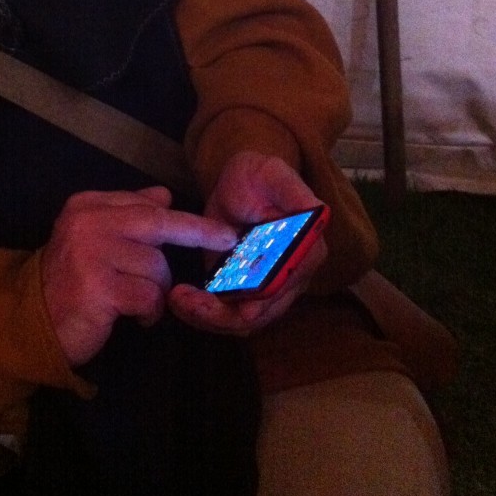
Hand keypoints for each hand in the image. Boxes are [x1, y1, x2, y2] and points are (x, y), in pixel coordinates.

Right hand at [40, 185, 237, 366]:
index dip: (183, 216)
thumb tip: (165, 196)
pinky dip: (150, 311)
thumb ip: (127, 214)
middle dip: (198, 233)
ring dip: (157, 290)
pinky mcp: (98, 289)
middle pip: (156, 224)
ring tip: (137, 301)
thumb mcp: (92, 237)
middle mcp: (87, 224)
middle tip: (227, 240)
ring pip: (156, 267)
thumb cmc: (69, 278)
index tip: (218, 227)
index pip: (144, 205)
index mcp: (87, 206)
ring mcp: (91, 255)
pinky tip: (134, 316)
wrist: (30, 320)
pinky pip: (148, 296)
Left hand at [168, 152, 326, 334]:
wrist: (241, 184)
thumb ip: (294, 191)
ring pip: (242, 321)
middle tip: (184, 300)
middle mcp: (292, 278)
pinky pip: (227, 313)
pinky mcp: (244, 291)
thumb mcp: (274, 174)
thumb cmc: (260, 176)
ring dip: (209, 318)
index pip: (285, 287)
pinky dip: (204, 313)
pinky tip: (181, 299)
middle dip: (222, 315)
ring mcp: (267, 289)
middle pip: (262, 313)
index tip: (232, 304)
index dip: (261, 301)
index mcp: (306, 253)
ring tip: (178, 299)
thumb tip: (318, 211)